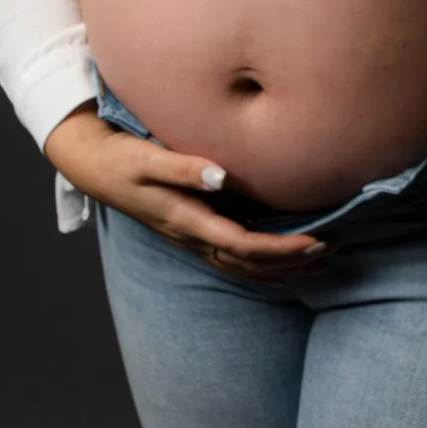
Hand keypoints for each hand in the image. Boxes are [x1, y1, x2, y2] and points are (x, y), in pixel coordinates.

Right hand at [42, 104, 329, 276]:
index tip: (316, 242)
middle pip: (249, 263)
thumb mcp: (148, 158)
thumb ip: (184, 168)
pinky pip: (231, 260)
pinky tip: (282, 269)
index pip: (243, 245)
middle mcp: (192, 235)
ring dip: (281, 267)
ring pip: (242, 266)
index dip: (281, 249)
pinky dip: (259, 268)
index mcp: (187, 219)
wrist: (94, 167)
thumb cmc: (122, 158)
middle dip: (291, 261)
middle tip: (333, 250)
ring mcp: (191, 237)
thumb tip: (221, 176)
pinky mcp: (192, 231)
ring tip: (320, 261)